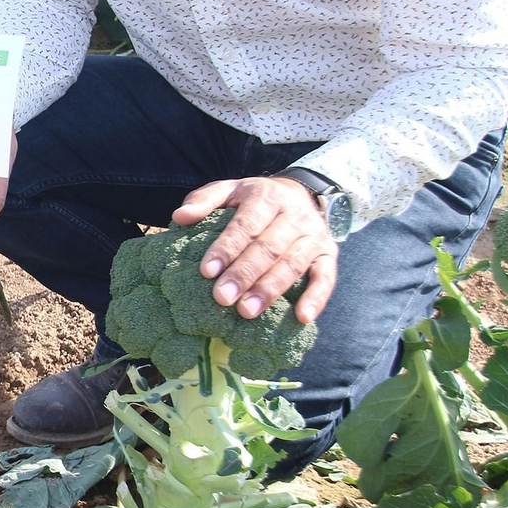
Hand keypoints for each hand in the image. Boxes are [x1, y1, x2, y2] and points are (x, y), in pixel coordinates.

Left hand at [172, 176, 337, 323]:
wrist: (300, 193)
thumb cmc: (253, 200)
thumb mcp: (229, 190)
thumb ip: (204, 200)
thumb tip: (180, 217)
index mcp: (266, 197)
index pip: (246, 224)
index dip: (227, 248)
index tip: (207, 271)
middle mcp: (294, 215)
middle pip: (269, 247)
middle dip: (244, 274)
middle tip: (222, 298)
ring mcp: (314, 235)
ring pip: (293, 264)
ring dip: (270, 290)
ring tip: (247, 312)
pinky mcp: (328, 254)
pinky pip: (326, 277)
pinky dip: (317, 297)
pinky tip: (301, 317)